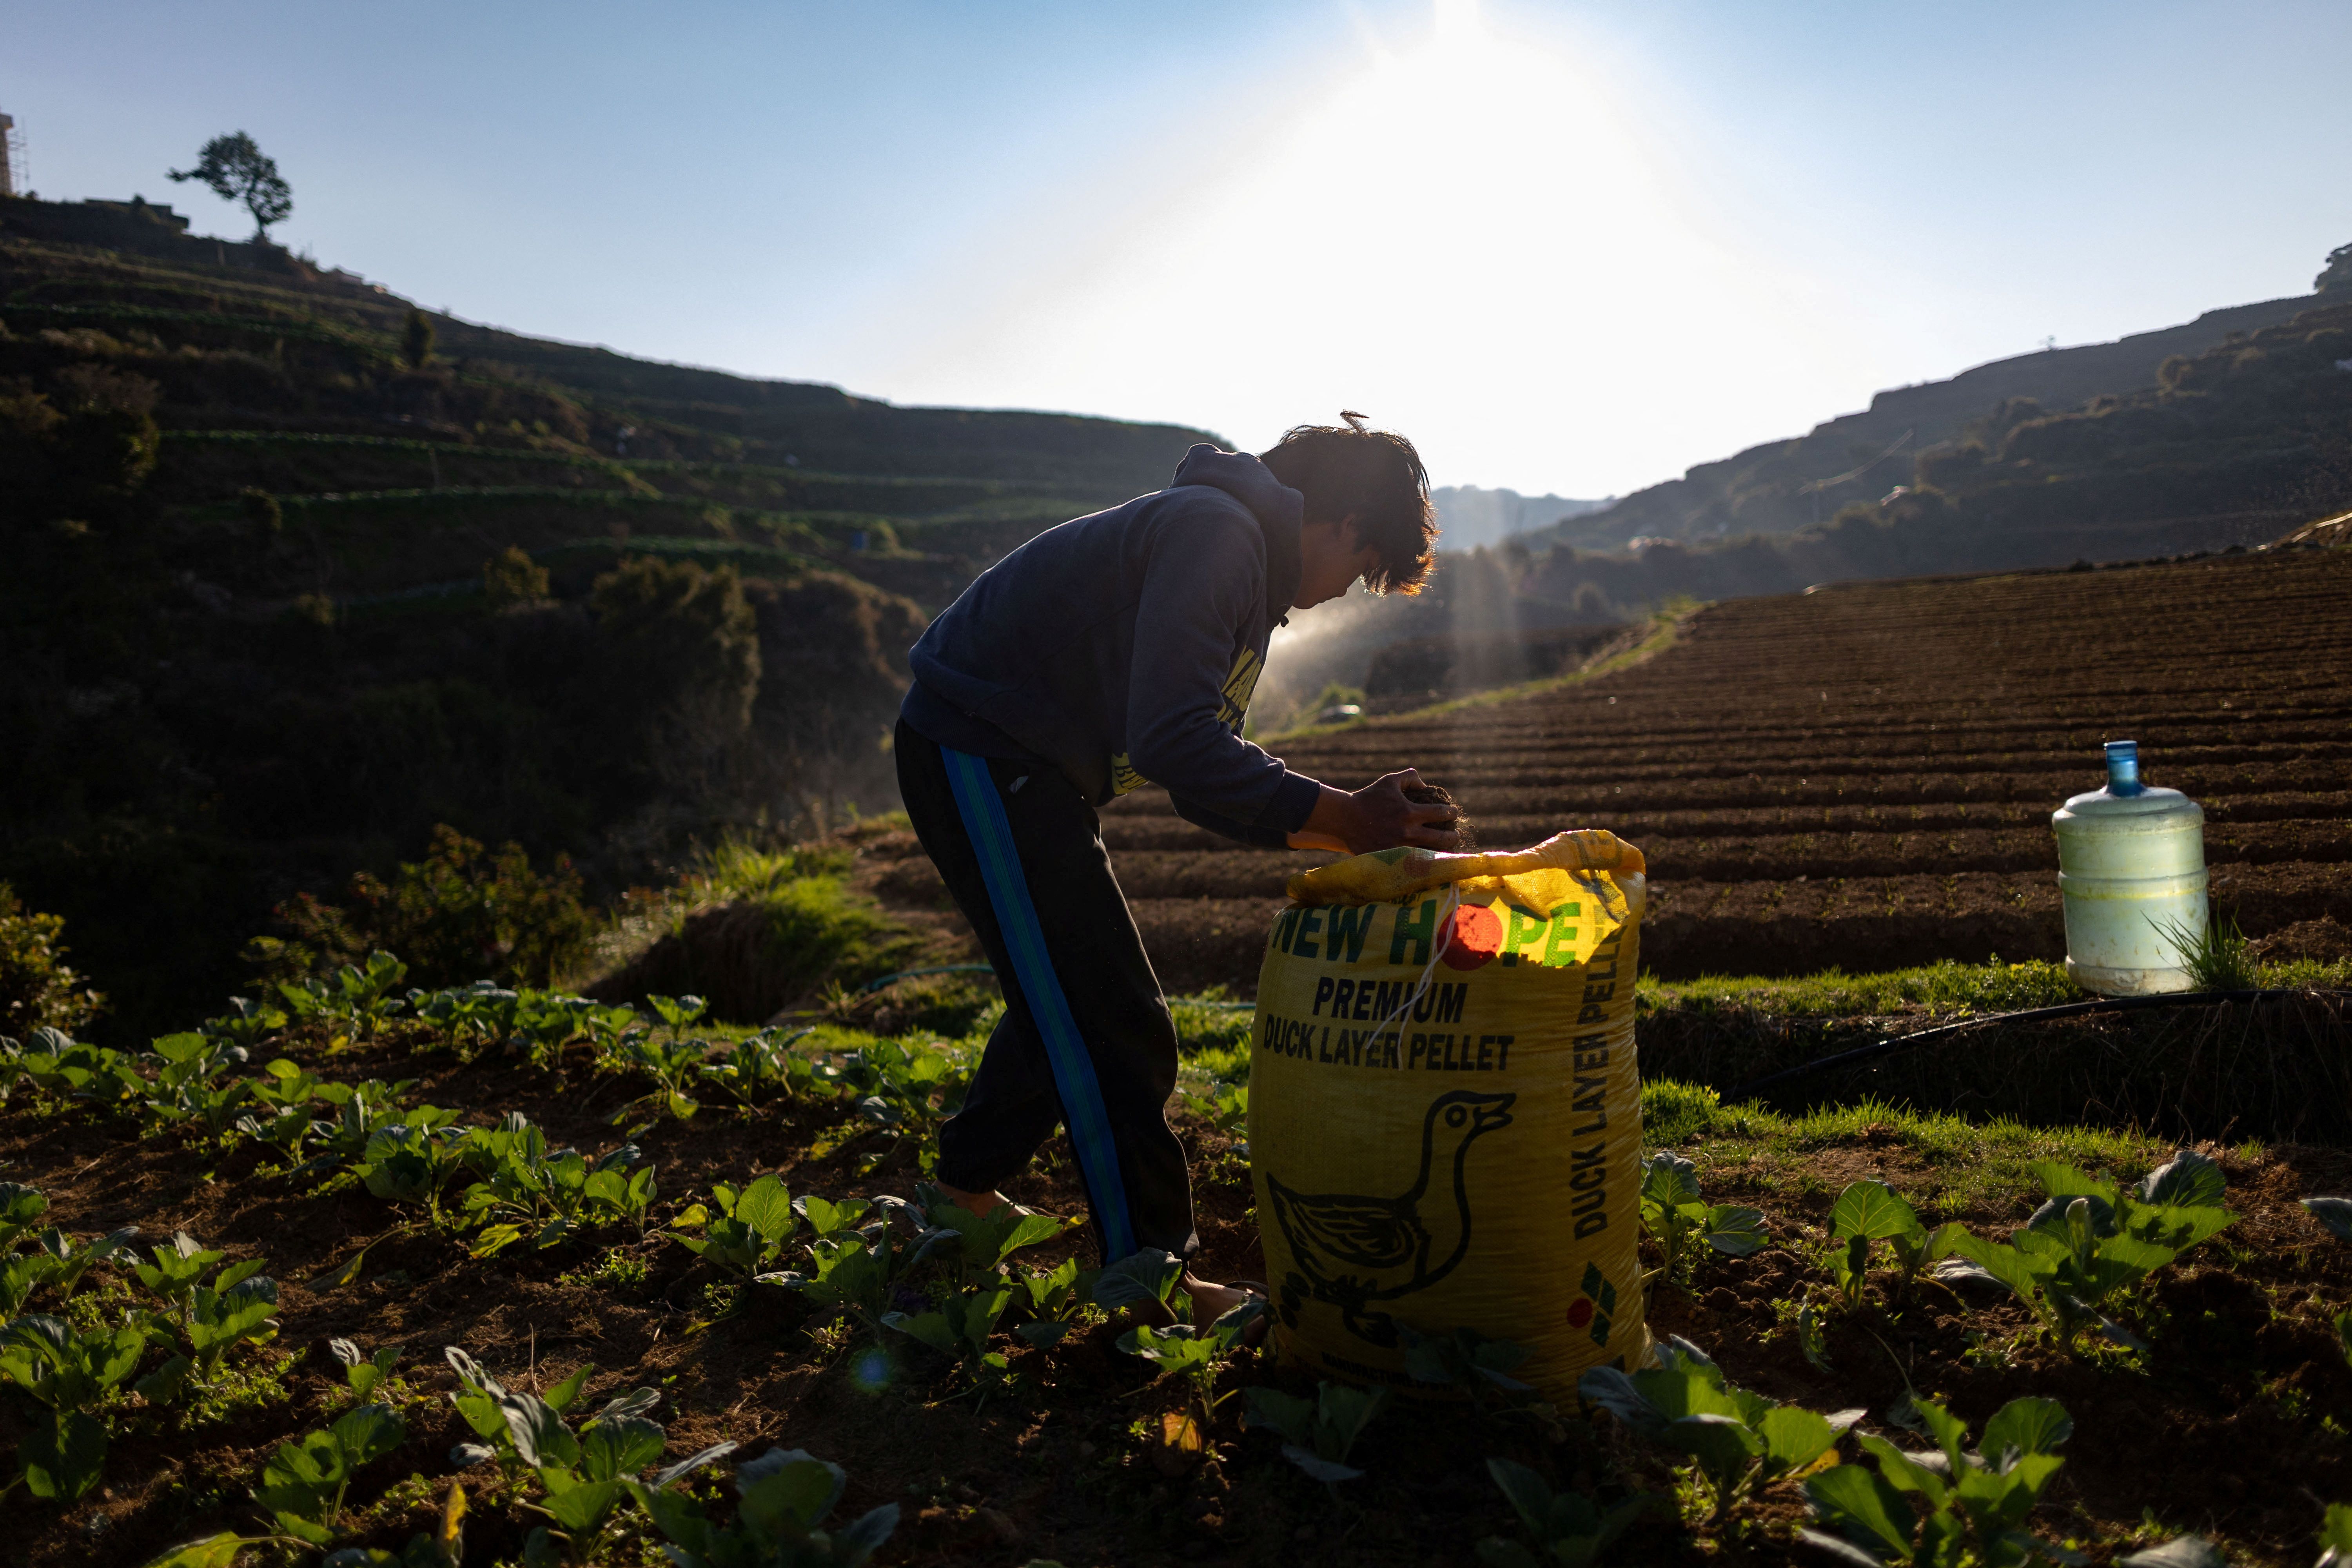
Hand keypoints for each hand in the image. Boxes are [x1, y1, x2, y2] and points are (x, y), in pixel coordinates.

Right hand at [1288, 768, 1463, 853]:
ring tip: (1447, 849)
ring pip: (1431, 854)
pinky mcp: (1390, 859)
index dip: (1451, 812)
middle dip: (1454, 836)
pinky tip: (1430, 859)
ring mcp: (1399, 848)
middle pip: (1442, 839)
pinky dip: (1424, 861)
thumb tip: (1426, 786)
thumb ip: (1410, 778)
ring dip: (1443, 851)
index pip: (1440, 813)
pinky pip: (1413, 862)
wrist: (1344, 819)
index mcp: (1409, 812)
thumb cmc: (1368, 798)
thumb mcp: (1389, 781)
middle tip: (1456, 834)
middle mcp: (1407, 832)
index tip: (1453, 813)